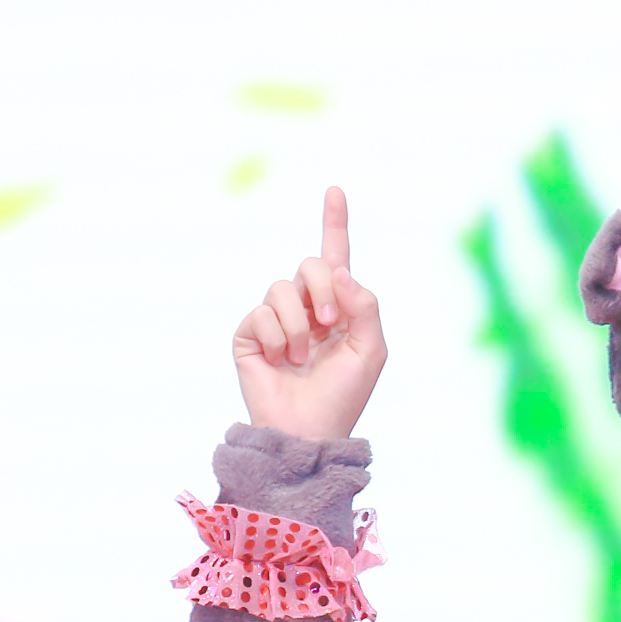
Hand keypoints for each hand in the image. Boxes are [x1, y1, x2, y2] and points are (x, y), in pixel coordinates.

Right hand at [233, 187, 386, 441]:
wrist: (310, 432)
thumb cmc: (343, 395)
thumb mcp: (371, 349)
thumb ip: (364, 305)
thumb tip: (340, 270)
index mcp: (338, 308)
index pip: (336, 258)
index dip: (334, 222)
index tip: (335, 189)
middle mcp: (305, 307)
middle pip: (310, 264)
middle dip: (322, 289)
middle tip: (329, 323)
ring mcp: (275, 320)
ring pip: (281, 287)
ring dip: (299, 325)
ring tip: (302, 357)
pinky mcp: (250, 335)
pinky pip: (261, 314)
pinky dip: (277, 339)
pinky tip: (281, 362)